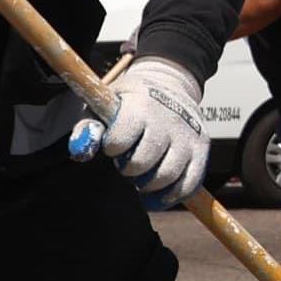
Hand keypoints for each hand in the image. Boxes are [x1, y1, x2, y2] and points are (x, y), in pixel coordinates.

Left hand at [74, 57, 209, 201]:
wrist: (171, 85)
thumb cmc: (131, 101)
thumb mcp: (106, 103)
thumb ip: (88, 126)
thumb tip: (78, 152)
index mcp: (140, 106)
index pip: (119, 139)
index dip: (112, 148)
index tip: (113, 145)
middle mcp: (167, 120)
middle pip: (143, 162)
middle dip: (129, 169)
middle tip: (127, 163)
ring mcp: (187, 136)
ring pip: (167, 176)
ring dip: (148, 185)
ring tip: (142, 177)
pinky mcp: (201, 149)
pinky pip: (188, 184)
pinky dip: (170, 196)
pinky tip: (157, 195)